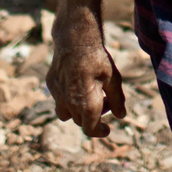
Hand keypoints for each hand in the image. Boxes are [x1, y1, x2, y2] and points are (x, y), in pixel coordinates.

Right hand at [47, 14, 125, 137]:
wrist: (75, 40)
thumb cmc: (97, 60)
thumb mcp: (114, 80)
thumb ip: (117, 100)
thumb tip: (121, 115)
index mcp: (88, 107)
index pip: (90, 130)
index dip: (99, 132)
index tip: (107, 130)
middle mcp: (70, 105)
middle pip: (80, 121)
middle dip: (93, 117)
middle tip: (106, 101)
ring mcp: (58, 95)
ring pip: (65, 114)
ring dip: (77, 111)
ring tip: (89, 96)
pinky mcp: (51, 84)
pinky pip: (58, 99)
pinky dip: (67, 98)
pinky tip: (77, 82)